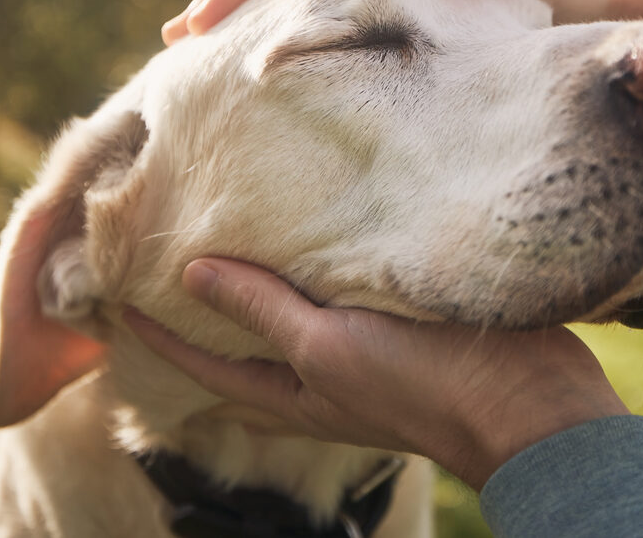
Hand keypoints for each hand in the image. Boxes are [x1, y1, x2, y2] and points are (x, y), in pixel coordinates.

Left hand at [124, 258, 627, 489]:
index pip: (205, 364)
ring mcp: (358, 354)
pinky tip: (311, 241)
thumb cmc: (419, 382)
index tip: (119, 298)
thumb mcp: (329, 348)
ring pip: (290, 321)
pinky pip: (337, 299)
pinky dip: (311, 276)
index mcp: (295, 391)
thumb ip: (264, 312)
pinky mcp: (395, 327)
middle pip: (243, 348)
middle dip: (203, 317)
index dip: (159, 336)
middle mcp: (319, 376)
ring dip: (257, 292)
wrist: (524, 400)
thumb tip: (193, 274)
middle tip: (167, 272)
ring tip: (229, 249)